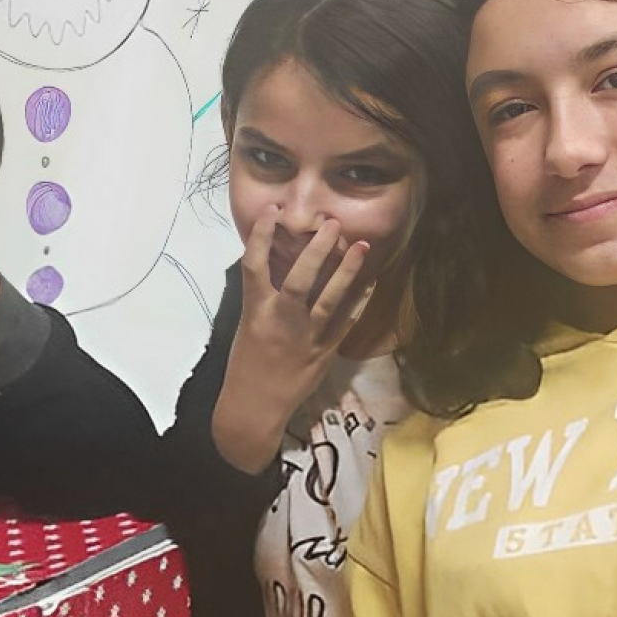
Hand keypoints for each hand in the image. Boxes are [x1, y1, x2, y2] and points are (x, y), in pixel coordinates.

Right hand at [210, 207, 375, 473]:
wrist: (255, 407)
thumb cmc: (246, 364)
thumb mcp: (247, 325)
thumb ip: (263, 296)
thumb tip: (276, 264)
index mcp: (255, 311)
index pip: (255, 265)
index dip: (261, 235)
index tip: (273, 209)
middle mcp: (281, 320)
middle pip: (300, 278)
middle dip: (317, 249)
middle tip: (331, 223)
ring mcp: (305, 337)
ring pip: (329, 299)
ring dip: (347, 271)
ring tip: (360, 245)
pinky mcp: (324, 353)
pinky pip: (345, 323)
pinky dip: (359, 302)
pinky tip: (370, 283)